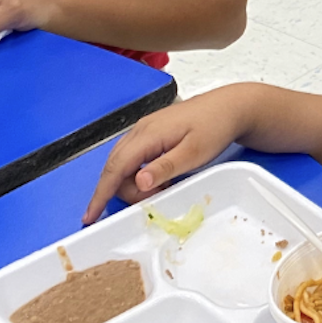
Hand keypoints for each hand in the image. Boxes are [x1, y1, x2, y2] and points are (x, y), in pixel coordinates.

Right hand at [84, 84, 261, 222]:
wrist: (231, 107)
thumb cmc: (215, 127)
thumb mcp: (194, 153)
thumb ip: (165, 167)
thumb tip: (138, 182)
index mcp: (148, 134)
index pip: (116, 168)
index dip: (101, 194)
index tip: (90, 215)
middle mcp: (141, 130)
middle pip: (115, 167)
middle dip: (124, 190)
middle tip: (155, 196)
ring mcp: (145, 129)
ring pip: (123, 163)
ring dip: (133, 182)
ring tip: (161, 187)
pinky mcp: (152, 132)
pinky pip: (134, 156)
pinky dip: (138, 172)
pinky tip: (157, 178)